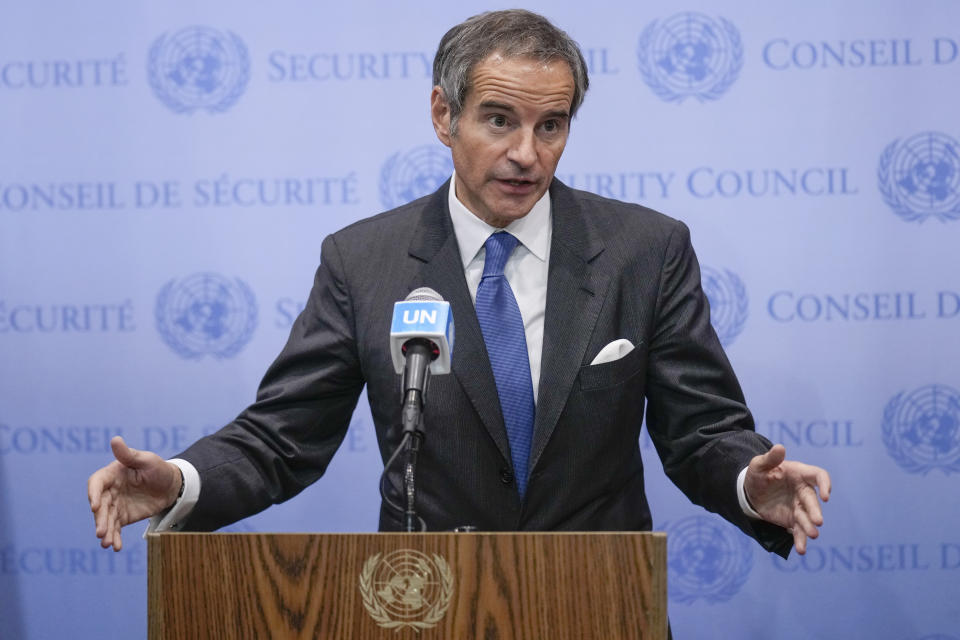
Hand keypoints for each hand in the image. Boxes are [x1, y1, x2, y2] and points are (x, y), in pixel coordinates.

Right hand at [87, 436, 181, 550]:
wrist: (171, 486)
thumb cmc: (158, 468)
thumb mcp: (146, 460)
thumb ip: (129, 455)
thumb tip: (115, 439)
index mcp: (112, 474)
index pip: (97, 483)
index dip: (93, 494)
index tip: (94, 506)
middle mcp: (109, 490)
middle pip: (100, 505)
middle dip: (100, 519)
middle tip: (100, 532)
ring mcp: (114, 505)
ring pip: (106, 519)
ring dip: (105, 531)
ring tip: (107, 543)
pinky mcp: (122, 517)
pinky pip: (115, 528)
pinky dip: (115, 537)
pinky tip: (116, 547)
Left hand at [744, 444, 830, 554]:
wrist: (751, 491)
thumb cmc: (759, 474)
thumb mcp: (759, 464)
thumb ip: (770, 458)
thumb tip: (780, 447)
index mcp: (800, 473)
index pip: (818, 476)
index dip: (825, 484)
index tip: (826, 495)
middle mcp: (803, 491)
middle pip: (813, 501)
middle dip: (815, 511)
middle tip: (818, 522)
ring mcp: (800, 507)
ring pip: (807, 518)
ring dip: (810, 527)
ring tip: (812, 536)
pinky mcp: (793, 520)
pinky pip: (799, 531)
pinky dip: (800, 540)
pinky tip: (801, 549)